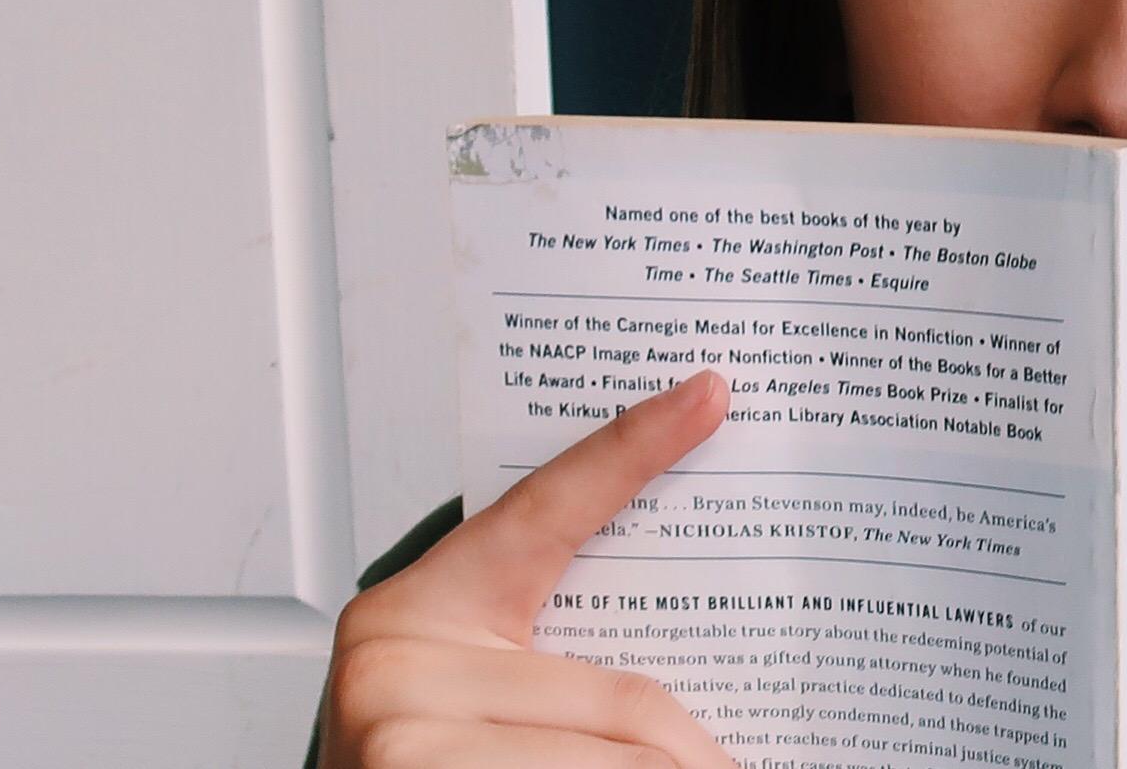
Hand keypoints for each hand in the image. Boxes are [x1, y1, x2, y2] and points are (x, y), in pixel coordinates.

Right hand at [320, 371, 738, 768]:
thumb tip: (680, 686)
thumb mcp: (477, 696)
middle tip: (730, 761)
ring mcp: (400, 730)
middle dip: (691, 748)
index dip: (630, 448)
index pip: (546, 507)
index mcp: (423, 606)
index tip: (706, 395)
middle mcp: (396, 657)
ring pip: (620, 759)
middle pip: (626, 697)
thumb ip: (555, 665)